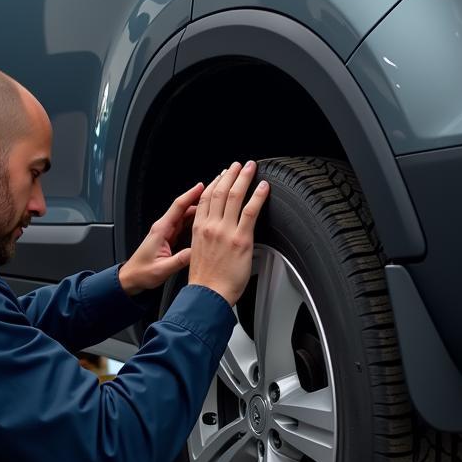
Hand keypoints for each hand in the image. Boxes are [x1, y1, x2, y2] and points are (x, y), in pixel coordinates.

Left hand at [118, 183, 204, 295]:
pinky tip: (202, 222)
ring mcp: (165, 232)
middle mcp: (163, 228)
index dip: (190, 195)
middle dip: (198, 200)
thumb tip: (197, 252)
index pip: (178, 207)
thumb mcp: (162, 269)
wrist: (131, 278)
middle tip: (214, 196)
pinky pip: (183, 225)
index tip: (202, 187)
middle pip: (183, 209)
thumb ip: (180, 260)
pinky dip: (193, 221)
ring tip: (212, 208)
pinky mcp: (168, 238)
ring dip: (197, 210)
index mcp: (161, 230)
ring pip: (184, 216)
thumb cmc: (142, 273)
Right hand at [187, 161, 268, 306]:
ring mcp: (226, 231)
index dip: (214, 183)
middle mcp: (211, 226)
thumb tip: (216, 235)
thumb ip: (207, 239)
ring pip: (234, 196)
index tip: (220, 176)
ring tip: (250, 168)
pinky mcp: (241, 239)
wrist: (208, 295)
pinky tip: (263, 187)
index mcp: (199, 229)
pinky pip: (251, 211)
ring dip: (244, 178)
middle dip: (230, 175)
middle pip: (220, 192)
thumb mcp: (197, 254)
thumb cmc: (205, 281)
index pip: (205, 199)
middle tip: (238, 165)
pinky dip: (258, 196)